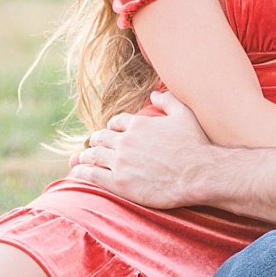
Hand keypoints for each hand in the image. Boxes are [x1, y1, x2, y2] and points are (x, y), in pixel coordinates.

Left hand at [68, 91, 215, 208]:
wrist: (198, 174)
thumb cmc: (195, 145)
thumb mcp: (184, 114)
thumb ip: (168, 100)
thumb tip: (153, 94)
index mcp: (138, 124)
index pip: (116, 123)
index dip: (112, 128)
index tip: (111, 133)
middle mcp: (125, 140)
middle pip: (101, 138)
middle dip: (96, 141)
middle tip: (93, 147)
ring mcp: (120, 161)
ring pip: (93, 155)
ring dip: (86, 156)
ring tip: (82, 159)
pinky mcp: (119, 182)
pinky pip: (92, 174)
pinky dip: (82, 171)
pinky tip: (77, 172)